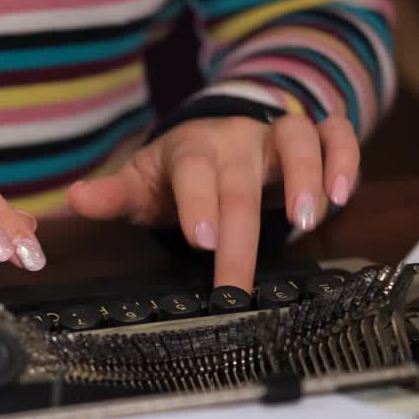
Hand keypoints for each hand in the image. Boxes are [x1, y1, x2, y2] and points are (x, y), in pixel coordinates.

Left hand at [67, 114, 358, 288]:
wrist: (214, 137)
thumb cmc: (177, 174)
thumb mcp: (141, 184)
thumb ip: (111, 196)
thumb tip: (74, 199)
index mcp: (190, 150)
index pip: (193, 172)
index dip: (199, 203)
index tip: (203, 240)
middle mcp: (234, 139)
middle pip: (241, 181)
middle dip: (241, 234)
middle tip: (236, 284)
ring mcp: (274, 136)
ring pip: (296, 139)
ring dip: (305, 176)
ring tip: (306, 220)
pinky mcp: (310, 139)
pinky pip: (335, 134)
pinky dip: (344, 158)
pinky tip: (342, 195)